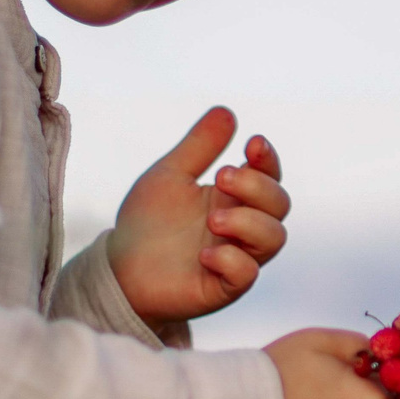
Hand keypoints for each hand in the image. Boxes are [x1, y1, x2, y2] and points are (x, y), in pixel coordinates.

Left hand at [106, 107, 291, 328]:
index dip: (269, 160)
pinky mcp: (223, 287)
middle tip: (222, 178)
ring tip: (213, 219)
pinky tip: (204, 254)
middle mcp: (242, 227)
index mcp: (234, 197)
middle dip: (258, 187)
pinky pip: (247, 275)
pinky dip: (232, 261)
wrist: (119, 268)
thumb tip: (227, 111)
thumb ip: (199, 146)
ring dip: (249, 223)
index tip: (252, 144)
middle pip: (279, 205)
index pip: (270, 176)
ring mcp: (236, 257)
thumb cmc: (148, 222)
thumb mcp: (170, 175)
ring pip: (273, 239)